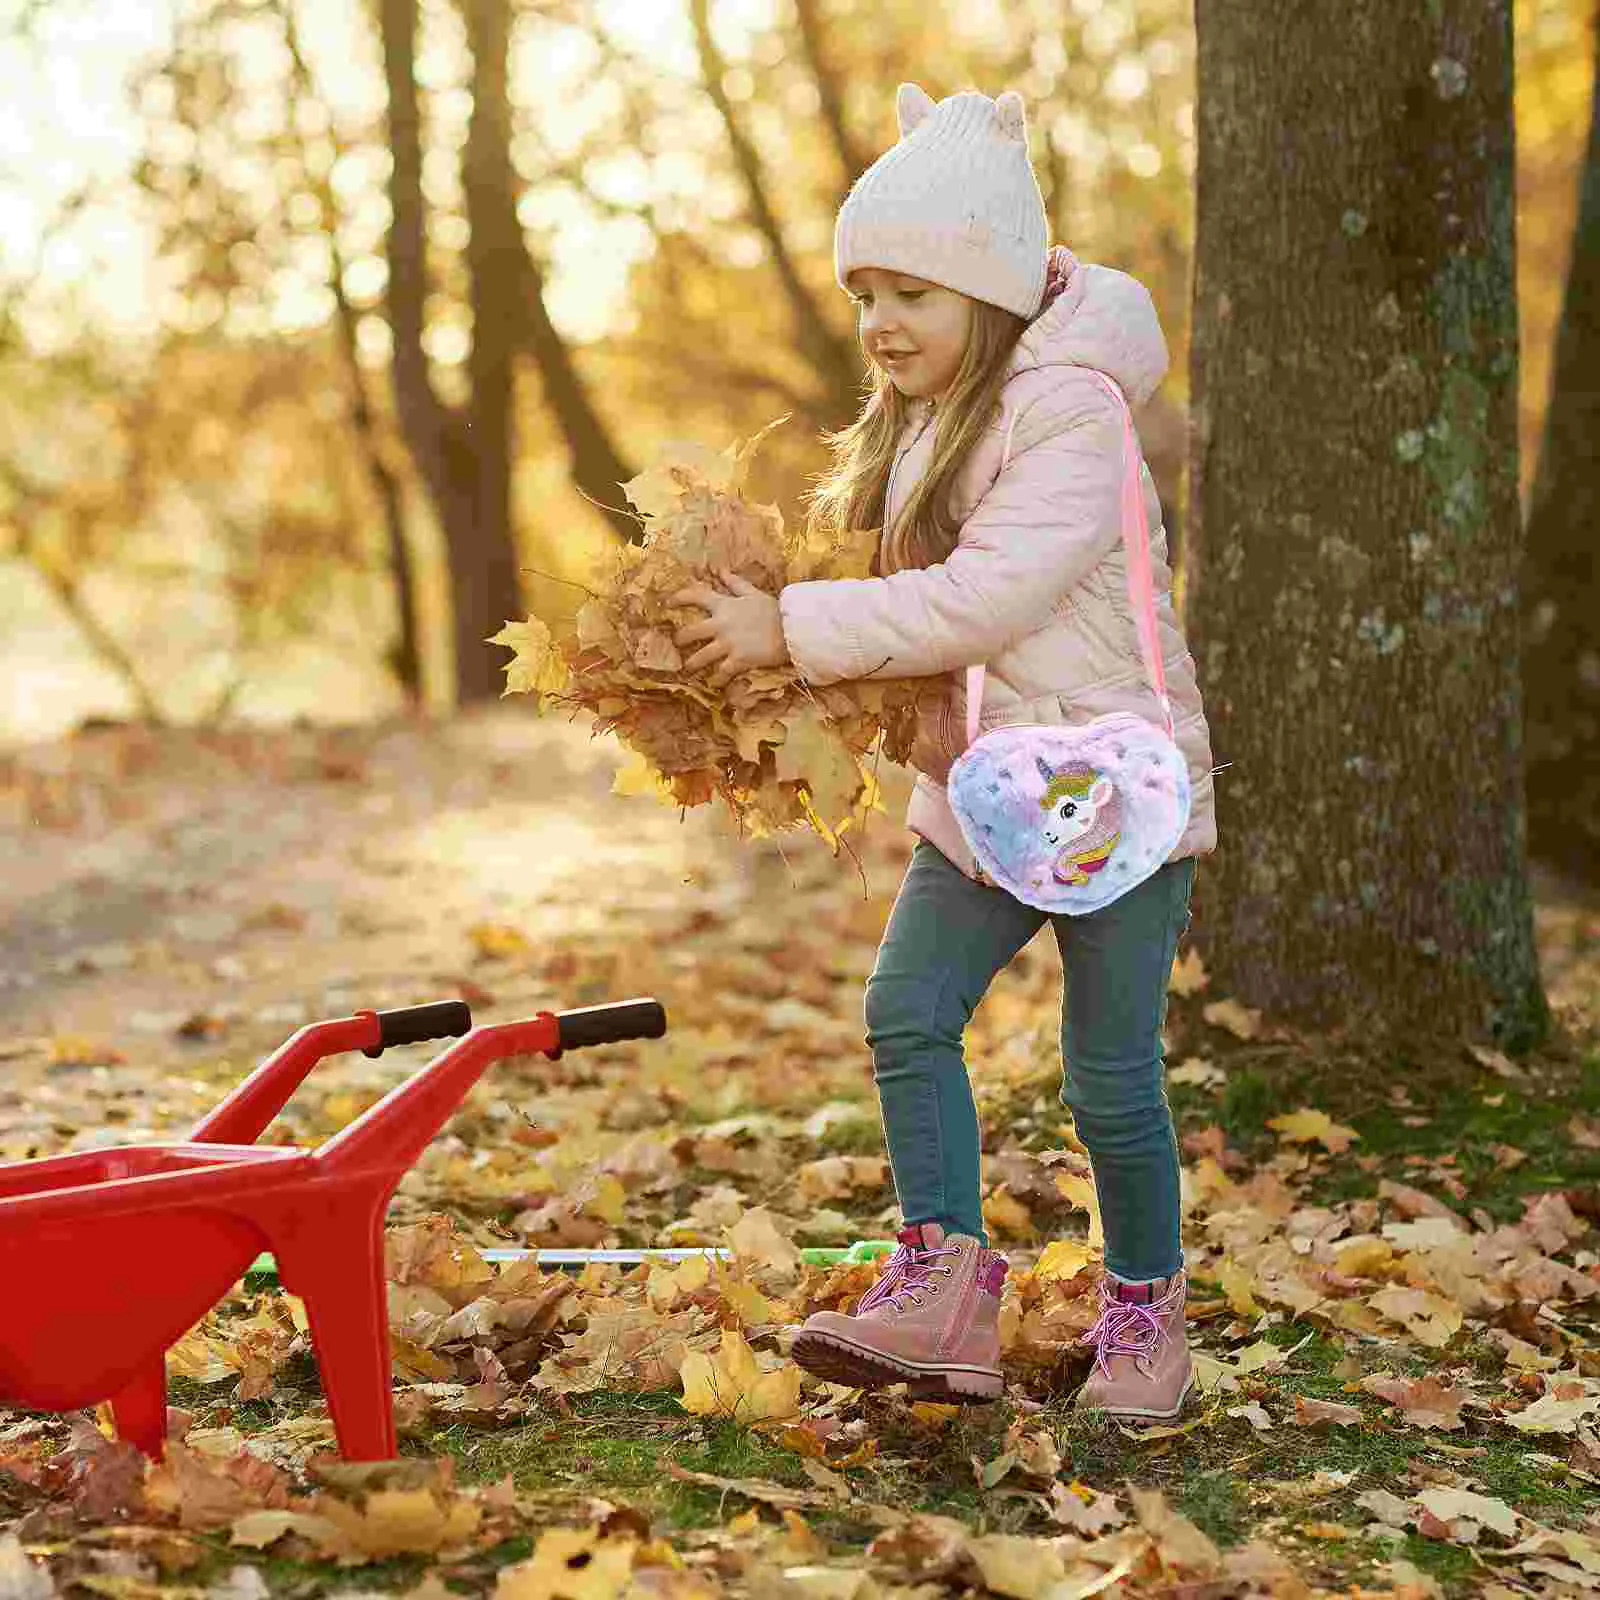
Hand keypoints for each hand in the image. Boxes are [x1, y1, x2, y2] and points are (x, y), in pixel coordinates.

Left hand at [670, 570, 789, 686]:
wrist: (793, 630)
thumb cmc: (775, 611)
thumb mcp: (753, 593)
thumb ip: (735, 583)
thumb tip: (720, 570)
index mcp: (724, 605)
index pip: (695, 596)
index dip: (678, 599)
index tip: (666, 603)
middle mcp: (721, 624)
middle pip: (689, 632)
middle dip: (679, 639)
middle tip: (677, 644)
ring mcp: (728, 644)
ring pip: (699, 657)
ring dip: (691, 665)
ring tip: (688, 670)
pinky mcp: (738, 661)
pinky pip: (720, 673)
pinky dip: (716, 680)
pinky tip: (715, 683)